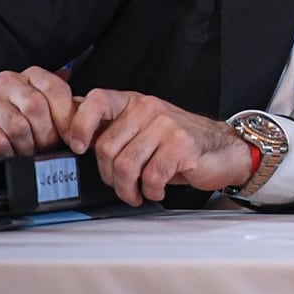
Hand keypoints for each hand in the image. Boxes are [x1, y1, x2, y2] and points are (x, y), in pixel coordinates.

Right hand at [0, 66, 75, 169]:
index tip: (73, 138)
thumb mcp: (48, 114)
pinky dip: (9, 154)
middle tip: (47, 149)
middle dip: (46, 135)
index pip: (55, 88)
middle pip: (36, 107)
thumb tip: (89, 120)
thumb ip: (69, 112)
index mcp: (31, 75)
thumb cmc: (21, 125)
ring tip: (29, 152)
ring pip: (18, 126)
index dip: (67, 117)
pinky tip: (11, 154)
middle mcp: (8, 82)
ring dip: (27, 147)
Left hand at [65, 90, 253, 205]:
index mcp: (133, 102)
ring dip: (128, 189)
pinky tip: (158, 189)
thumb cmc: (178, 144)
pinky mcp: (180, 144)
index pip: (95, 101)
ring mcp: (165, 124)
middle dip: (109, 176)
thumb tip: (71, 135)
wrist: (223, 149)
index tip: (78, 147)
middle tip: (122, 185)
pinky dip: (151, 190)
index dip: (79, 125)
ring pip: (126, 165)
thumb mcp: (142, 130)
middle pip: (106, 147)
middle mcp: (147, 107)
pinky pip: (151, 176)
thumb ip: (113, 130)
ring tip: (138, 192)